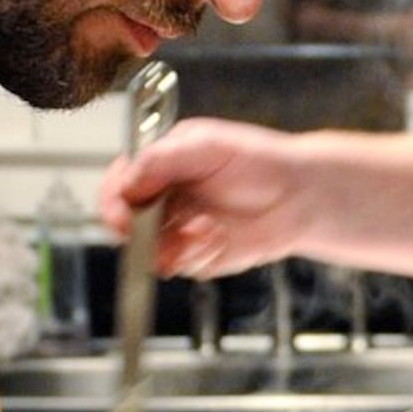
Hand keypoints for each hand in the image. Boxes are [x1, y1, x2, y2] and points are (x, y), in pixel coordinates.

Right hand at [100, 119, 311, 278]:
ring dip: (174, 246)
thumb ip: (162, 159)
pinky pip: (181, 266)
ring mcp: (177, 230)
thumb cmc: (258, 160)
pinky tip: (219, 239)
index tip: (122, 216)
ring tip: (206, 231)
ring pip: (150, 252)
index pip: (118, 186)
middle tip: (164, 233)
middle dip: (142, 233)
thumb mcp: (207, 146)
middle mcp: (163, 198)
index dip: (114, 203)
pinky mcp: (196, 255)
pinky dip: (198, 256)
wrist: (299, 196)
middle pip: (126, 225)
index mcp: (159, 166)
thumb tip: (126, 180)